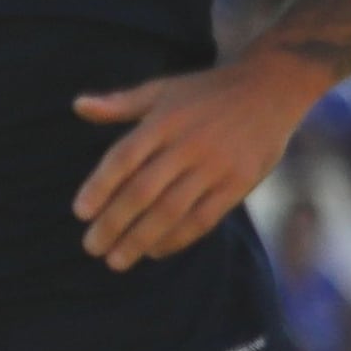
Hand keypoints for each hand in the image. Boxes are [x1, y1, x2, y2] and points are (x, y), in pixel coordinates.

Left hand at [70, 52, 325, 270]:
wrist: (273, 89)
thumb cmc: (206, 93)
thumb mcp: (163, 89)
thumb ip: (121, 103)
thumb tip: (78, 106)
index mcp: (164, 121)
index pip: (123, 158)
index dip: (99, 187)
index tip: (80, 213)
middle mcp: (188, 145)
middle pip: (143, 191)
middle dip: (113, 223)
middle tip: (91, 247)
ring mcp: (216, 166)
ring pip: (171, 210)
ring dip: (140, 239)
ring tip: (116, 261)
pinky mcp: (239, 183)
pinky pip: (204, 218)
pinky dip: (177, 239)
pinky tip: (154, 251)